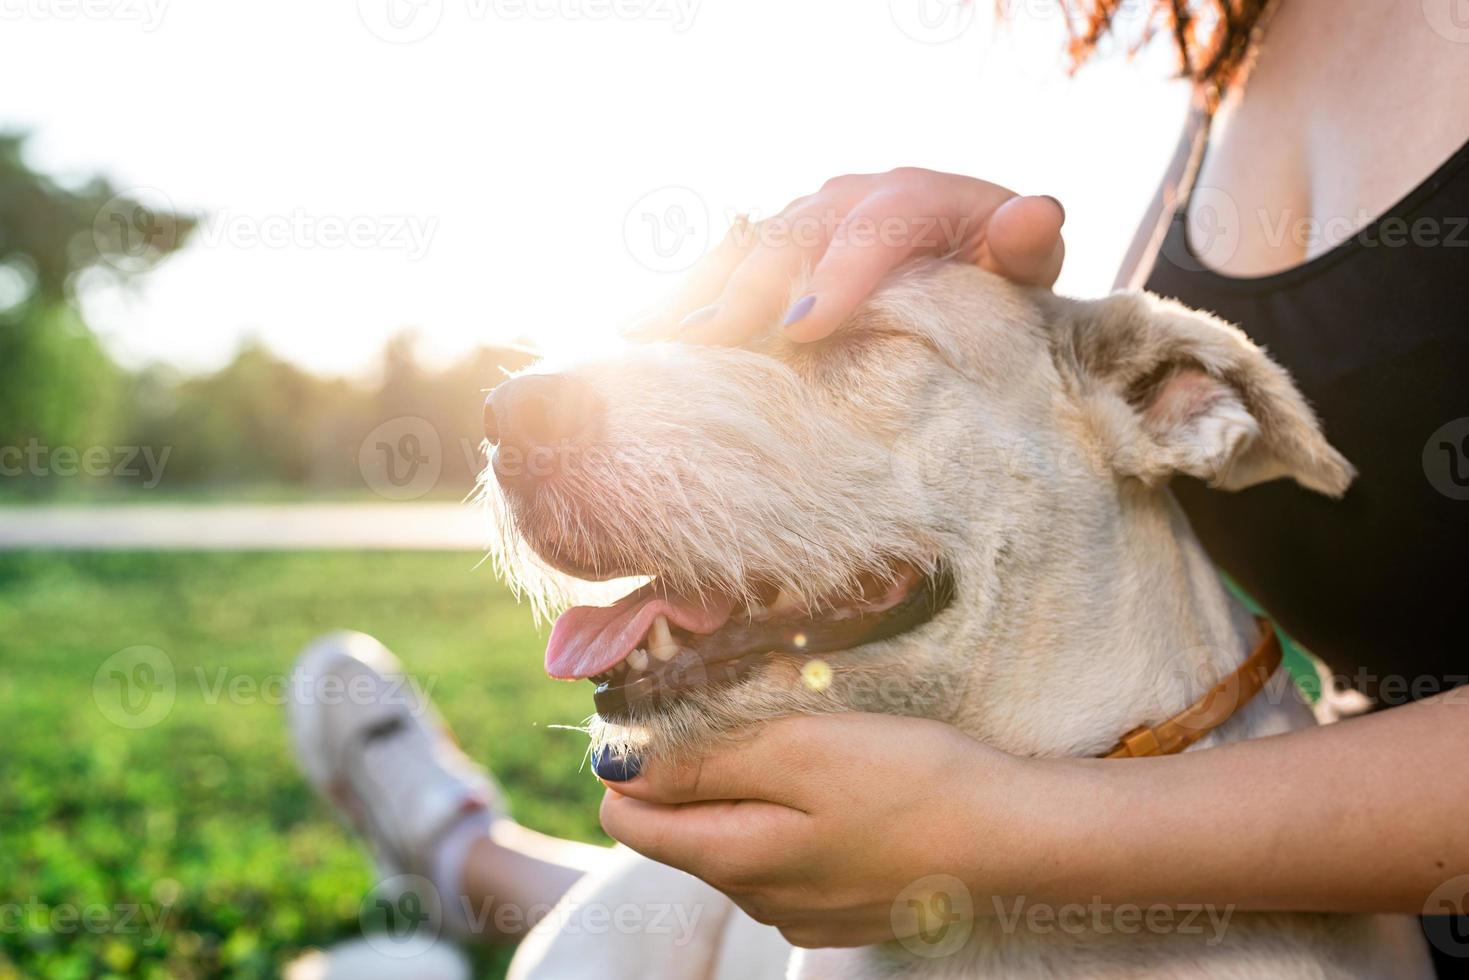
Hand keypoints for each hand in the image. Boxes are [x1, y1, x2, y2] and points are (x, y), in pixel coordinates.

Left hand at [597, 713, 1056, 947]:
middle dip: (699, 770)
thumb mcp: (801, 749)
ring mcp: (801, 911)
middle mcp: (757, 899)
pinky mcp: (841, 907)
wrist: (1015, 837)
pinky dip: (794, 817)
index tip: (676, 711)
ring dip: (750, 790)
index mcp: (735, 860)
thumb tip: (616, 768)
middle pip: (682, 829)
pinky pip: (786, 858)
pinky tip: (841, 791)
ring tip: (806, 747)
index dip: (638, 758)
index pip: (628, 817)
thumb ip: (703, 762)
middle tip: (756, 716)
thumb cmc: (912, 783)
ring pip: (736, 840)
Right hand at [642, 168, 1065, 345]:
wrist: (971, 251)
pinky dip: (680, 294)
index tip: (803, 329)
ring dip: (693, 293)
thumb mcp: (1029, 264)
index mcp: (916, 198)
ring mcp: (807, 218)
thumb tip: (1034, 215)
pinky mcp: (777, 245)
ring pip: (744, 249)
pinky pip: (722, 264)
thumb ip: (1029, 245)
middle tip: (704, 346)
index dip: (837, 277)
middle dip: (745, 293)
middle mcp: (851, 198)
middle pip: (792, 239)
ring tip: (644, 337)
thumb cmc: (1001, 274)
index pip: (873, 230)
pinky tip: (632, 327)